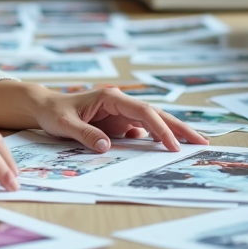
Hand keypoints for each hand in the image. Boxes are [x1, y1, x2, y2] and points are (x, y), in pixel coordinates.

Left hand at [0, 80, 208, 153]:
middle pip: (156, 115)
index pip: (143, 112)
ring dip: (172, 134)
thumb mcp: (64, 124)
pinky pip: (142, 134)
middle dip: (179, 128)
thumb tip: (107, 146)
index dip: (160, 128)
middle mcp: (120, 104)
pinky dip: (157, 141)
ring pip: (153, 124)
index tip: (172, 145)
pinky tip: (170, 151)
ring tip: (195, 145)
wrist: (44, 109)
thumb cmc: (53, 112)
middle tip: (203, 142)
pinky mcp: (118, 126)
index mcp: (110, 97)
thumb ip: (85, 134)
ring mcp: (121, 115)